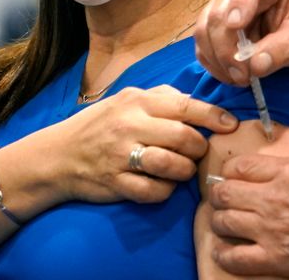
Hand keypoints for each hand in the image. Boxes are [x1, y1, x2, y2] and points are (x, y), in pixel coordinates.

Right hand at [36, 85, 238, 204]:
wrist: (58, 155)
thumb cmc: (100, 125)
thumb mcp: (126, 100)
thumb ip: (160, 97)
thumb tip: (194, 99)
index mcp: (136, 102)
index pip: (185, 106)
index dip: (213, 116)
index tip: (230, 125)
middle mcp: (129, 126)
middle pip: (183, 138)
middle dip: (199, 148)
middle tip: (198, 152)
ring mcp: (121, 156)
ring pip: (171, 166)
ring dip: (185, 171)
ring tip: (183, 170)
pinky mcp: (116, 183)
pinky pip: (153, 191)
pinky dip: (165, 191)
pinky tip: (163, 185)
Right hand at [195, 0, 288, 84]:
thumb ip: (284, 49)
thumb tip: (255, 65)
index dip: (240, 2)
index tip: (236, 25)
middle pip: (219, 12)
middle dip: (227, 49)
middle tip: (243, 76)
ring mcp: (220, 1)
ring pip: (204, 29)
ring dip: (218, 59)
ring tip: (239, 78)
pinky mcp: (209, 22)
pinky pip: (201, 43)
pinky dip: (212, 63)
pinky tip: (229, 74)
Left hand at [208, 155, 288, 278]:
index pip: (243, 166)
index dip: (232, 172)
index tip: (233, 177)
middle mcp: (278, 197)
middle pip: (226, 192)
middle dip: (220, 195)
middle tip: (223, 200)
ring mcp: (275, 230)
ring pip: (223, 221)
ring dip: (220, 222)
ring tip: (224, 224)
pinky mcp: (278, 260)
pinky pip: (234, 258)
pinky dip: (225, 254)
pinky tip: (227, 251)